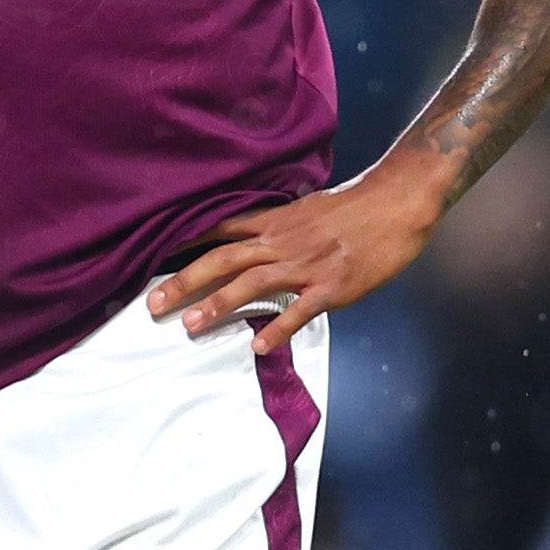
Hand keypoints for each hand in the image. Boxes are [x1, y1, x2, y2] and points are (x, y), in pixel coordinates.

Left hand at [146, 161, 447, 354]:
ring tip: (190, 326)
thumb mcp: (306, 209)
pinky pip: (299, 310)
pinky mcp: (332, 286)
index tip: (152, 256)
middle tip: (154, 303)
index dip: (185, 243)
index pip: (219, 230)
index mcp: (274, 222)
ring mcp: (305, 265)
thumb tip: (252, 236)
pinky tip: (258, 346)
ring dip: (218, 305)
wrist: (397, 203)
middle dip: (185, 282)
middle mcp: (281, 242)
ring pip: (251, 284)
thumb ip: (277, 225)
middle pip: (223, 259)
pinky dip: (278, 328)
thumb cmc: (354, 207)